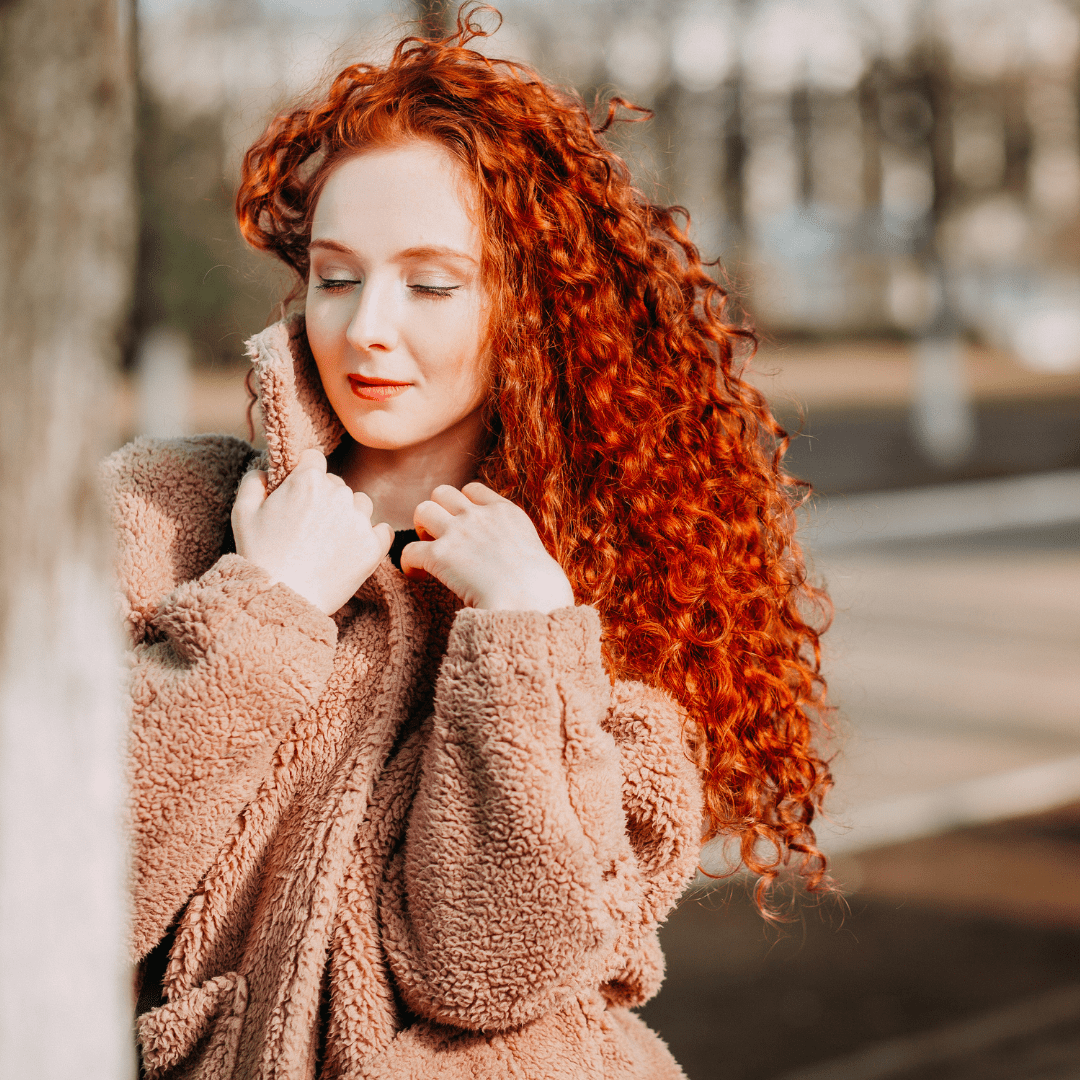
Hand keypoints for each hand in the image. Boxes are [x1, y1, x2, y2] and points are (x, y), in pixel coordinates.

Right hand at [231, 448, 393, 614]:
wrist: (283, 599)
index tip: (300, 493)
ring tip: (328, 541)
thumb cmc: (259, 556)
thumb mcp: (242, 512)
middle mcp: (339, 494)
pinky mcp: (374, 545)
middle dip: (325, 499)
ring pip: (360, 504)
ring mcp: (359, 520)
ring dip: (349, 515)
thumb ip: (254, 480)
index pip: (314, 459)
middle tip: (308, 527)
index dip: (305, 474)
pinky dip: (371, 537)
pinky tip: (352, 549)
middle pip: (337, 484)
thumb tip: (266, 469)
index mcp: (308, 480)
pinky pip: (382, 530)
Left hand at [400, 483, 574, 613]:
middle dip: (438, 512)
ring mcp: (458, 532)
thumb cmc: (543, 590)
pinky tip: (417, 576)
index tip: (463, 527)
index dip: (462, 506)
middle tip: (441, 538)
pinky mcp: (439, 556)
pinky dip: (409, 563)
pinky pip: (409, 549)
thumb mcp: (536, 554)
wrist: (532, 601)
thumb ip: (518, 547)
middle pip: (442, 492)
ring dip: (420, 529)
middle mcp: (479, 515)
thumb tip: (516, 562)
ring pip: (422, 510)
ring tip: (429, 552)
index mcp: (505, 512)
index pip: (472, 490)